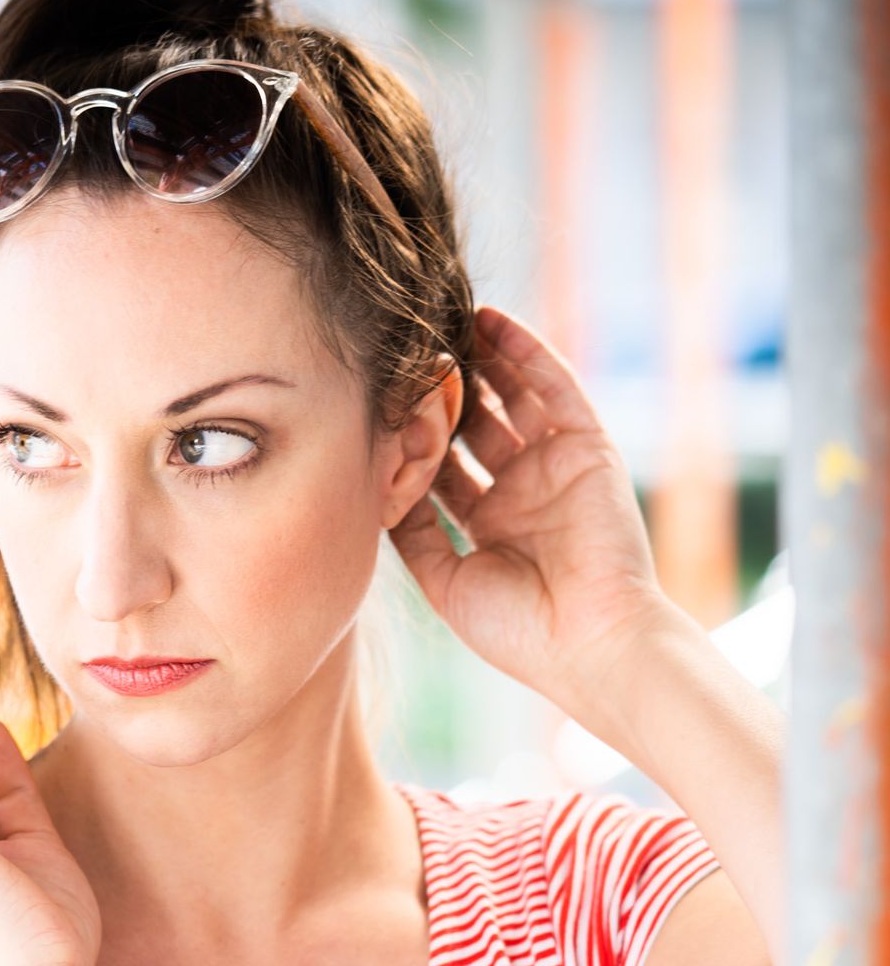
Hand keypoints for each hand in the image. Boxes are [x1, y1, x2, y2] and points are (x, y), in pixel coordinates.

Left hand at [388, 306, 681, 713]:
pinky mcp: (588, 448)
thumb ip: (412, 534)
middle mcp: (521, 492)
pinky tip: (492, 322)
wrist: (590, 644)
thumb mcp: (445, 582)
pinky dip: (525, 353)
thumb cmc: (518, 631)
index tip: (375, 405)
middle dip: (440, 393)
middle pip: (473, 427)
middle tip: (405, 353)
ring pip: (510, 399)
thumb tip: (378, 485)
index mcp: (488, 527)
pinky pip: (553, 388)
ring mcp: (554, 468)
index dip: (412, 438)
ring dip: (478, 362)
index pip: (443, 467)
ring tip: (441, 322)